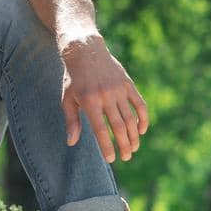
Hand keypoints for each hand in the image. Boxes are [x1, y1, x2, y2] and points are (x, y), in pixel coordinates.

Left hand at [59, 34, 148, 161]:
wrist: (85, 51)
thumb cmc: (74, 79)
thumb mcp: (67, 98)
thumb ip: (71, 121)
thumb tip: (71, 142)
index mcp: (89, 101)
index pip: (101, 130)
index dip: (107, 146)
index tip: (111, 159)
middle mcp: (105, 96)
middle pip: (119, 127)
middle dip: (124, 145)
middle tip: (126, 158)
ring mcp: (118, 90)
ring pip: (130, 118)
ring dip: (134, 136)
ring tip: (133, 148)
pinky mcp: (128, 84)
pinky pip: (140, 104)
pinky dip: (142, 119)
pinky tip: (141, 130)